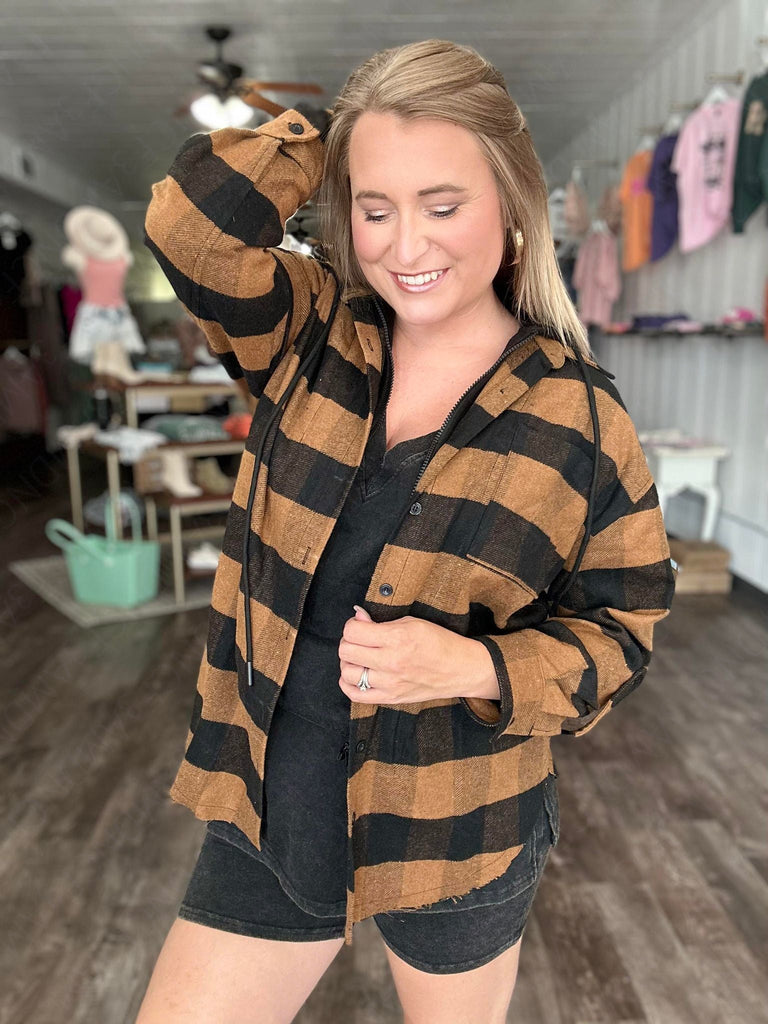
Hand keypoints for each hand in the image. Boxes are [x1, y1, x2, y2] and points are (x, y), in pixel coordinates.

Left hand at [338, 605, 493, 704]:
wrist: (461, 669)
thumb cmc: (439, 642)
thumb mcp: (412, 622)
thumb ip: (381, 622)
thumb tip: (357, 617)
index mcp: (397, 639)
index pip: (353, 631)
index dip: (352, 625)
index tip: (360, 625)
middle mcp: (391, 662)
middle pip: (346, 651)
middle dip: (348, 641)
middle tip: (359, 640)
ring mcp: (390, 683)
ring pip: (347, 673)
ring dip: (349, 662)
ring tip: (360, 657)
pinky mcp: (391, 698)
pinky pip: (356, 695)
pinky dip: (348, 684)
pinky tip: (356, 674)